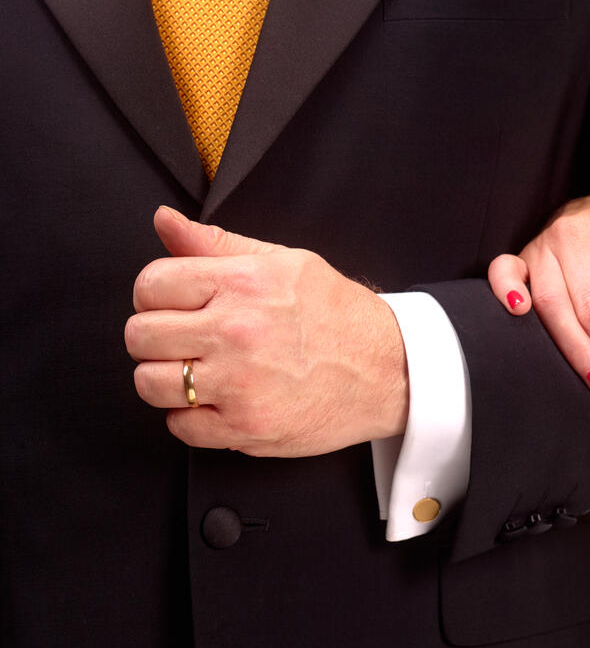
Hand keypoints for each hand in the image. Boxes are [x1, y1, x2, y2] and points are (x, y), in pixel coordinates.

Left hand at [126, 207, 408, 455]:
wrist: (391, 370)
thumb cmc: (340, 315)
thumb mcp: (287, 263)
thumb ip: (218, 244)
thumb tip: (164, 221)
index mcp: (244, 283)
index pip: (151, 284)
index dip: (155, 295)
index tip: (174, 306)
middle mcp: (237, 331)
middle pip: (140, 335)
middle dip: (156, 337)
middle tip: (186, 341)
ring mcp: (240, 383)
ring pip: (149, 383)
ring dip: (167, 380)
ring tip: (199, 372)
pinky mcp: (245, 426)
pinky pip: (178, 426)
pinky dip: (191, 417)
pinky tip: (218, 401)